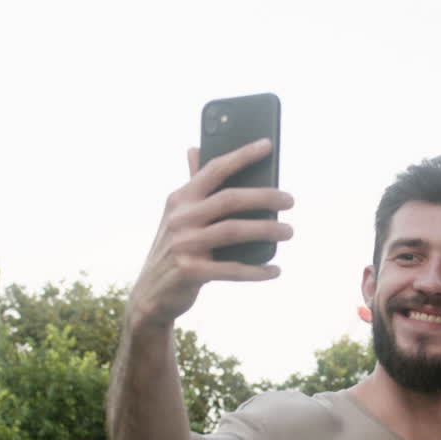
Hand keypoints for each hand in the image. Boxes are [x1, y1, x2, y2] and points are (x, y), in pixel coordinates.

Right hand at [127, 138, 294, 329]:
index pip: (214, 169)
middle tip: (289, 200)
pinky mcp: (190, 272)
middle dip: (264, 197)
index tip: (267, 145)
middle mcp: (179, 218)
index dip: (241, 155)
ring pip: (234, 231)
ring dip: (266, 230)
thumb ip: (191, 184)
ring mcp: (183, 245)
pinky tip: (275, 269)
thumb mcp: (176, 215)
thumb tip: (194, 148)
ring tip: (288, 231)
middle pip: (230, 199)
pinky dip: (257, 270)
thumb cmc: (173, 248)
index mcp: (180, 199)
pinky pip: (232, 270)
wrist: (151, 292)